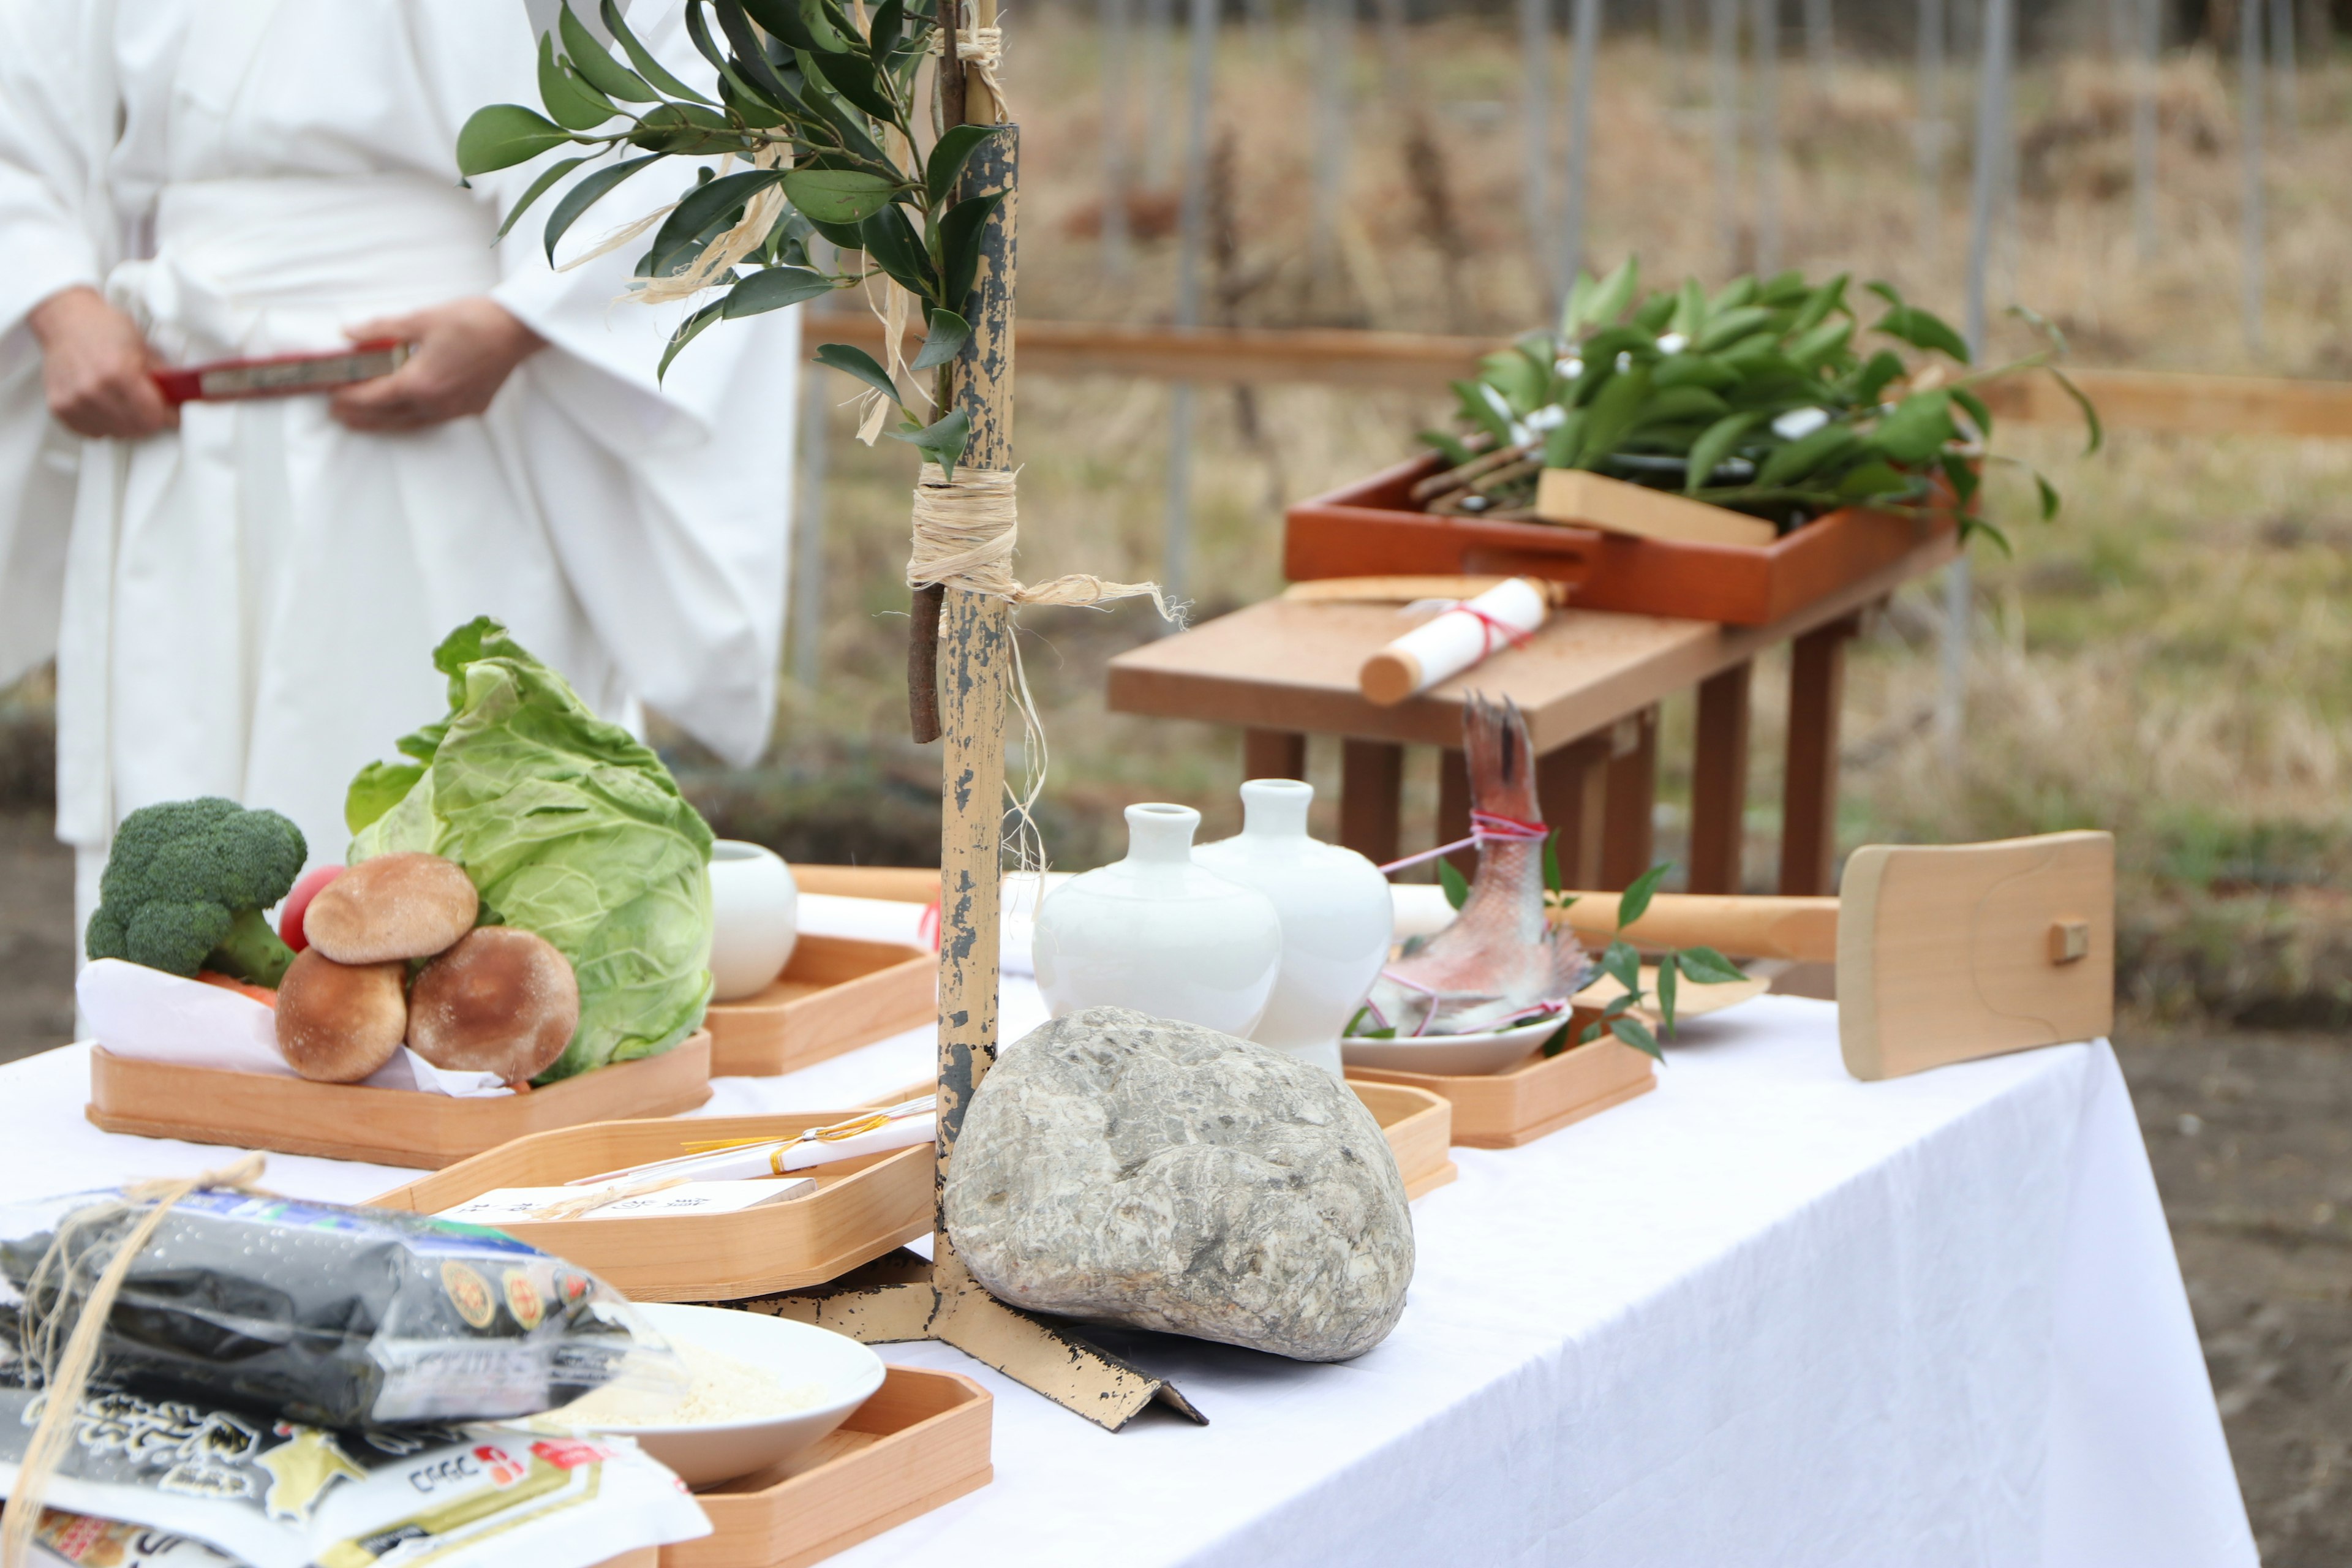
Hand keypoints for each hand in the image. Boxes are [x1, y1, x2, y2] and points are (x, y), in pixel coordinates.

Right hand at [27, 286, 176, 439]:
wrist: (65, 320)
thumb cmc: (103, 328)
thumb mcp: (143, 348)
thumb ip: (164, 378)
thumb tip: (186, 399)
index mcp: (118, 374)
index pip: (155, 418)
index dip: (168, 415)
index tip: (171, 410)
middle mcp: (93, 391)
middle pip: (137, 429)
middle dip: (150, 418)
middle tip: (149, 403)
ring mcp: (74, 402)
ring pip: (116, 433)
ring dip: (127, 422)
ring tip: (125, 400)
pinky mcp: (60, 409)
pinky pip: (93, 432)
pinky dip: (104, 423)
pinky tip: (106, 404)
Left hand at [329, 298, 544, 432]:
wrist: (516, 331)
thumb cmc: (471, 321)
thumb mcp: (420, 319)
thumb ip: (381, 330)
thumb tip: (349, 333)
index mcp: (419, 383)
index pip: (372, 397)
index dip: (348, 397)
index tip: (330, 394)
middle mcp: (435, 403)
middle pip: (387, 418)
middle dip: (359, 417)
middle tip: (338, 415)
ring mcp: (455, 410)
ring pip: (410, 424)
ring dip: (383, 424)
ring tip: (364, 422)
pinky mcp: (471, 409)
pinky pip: (433, 421)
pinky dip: (412, 420)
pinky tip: (406, 415)